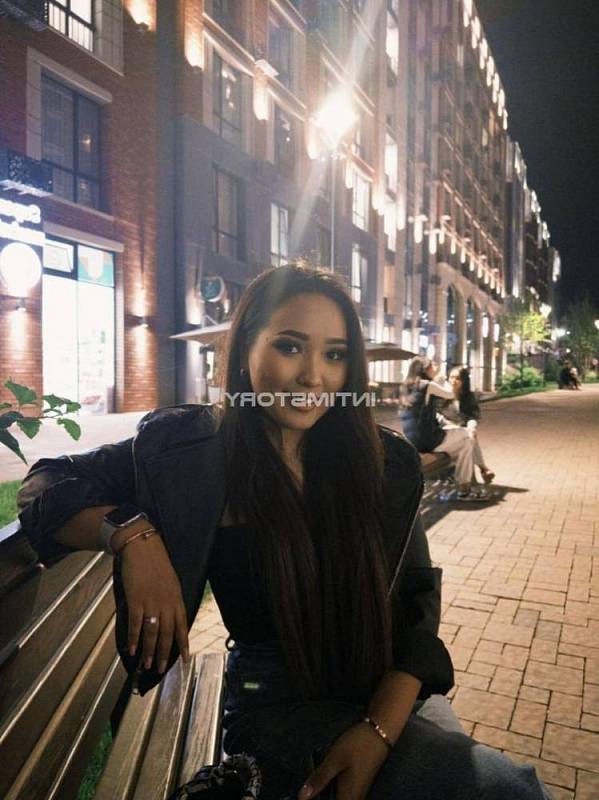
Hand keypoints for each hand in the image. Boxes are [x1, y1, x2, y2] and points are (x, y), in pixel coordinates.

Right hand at [120, 535, 189, 672]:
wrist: (143, 548)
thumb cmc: (157, 564)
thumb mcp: (171, 582)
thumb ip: (171, 600)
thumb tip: (171, 618)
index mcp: (176, 598)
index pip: (182, 626)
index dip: (183, 644)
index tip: (185, 660)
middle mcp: (166, 603)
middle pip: (167, 633)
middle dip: (164, 653)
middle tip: (161, 669)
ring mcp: (151, 602)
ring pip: (152, 632)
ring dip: (150, 650)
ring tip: (147, 665)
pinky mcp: (136, 599)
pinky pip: (135, 623)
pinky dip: (133, 638)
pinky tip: (132, 649)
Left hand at [299, 723, 389, 799]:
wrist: (379, 733)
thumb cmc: (357, 745)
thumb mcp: (334, 760)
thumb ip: (319, 779)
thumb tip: (301, 797)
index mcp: (348, 797)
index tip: (305, 796)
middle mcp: (354, 799)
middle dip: (320, 796)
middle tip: (309, 788)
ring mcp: (357, 793)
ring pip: (338, 798)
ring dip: (325, 793)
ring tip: (315, 783)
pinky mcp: (357, 785)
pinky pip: (341, 795)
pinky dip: (330, 790)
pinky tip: (324, 780)